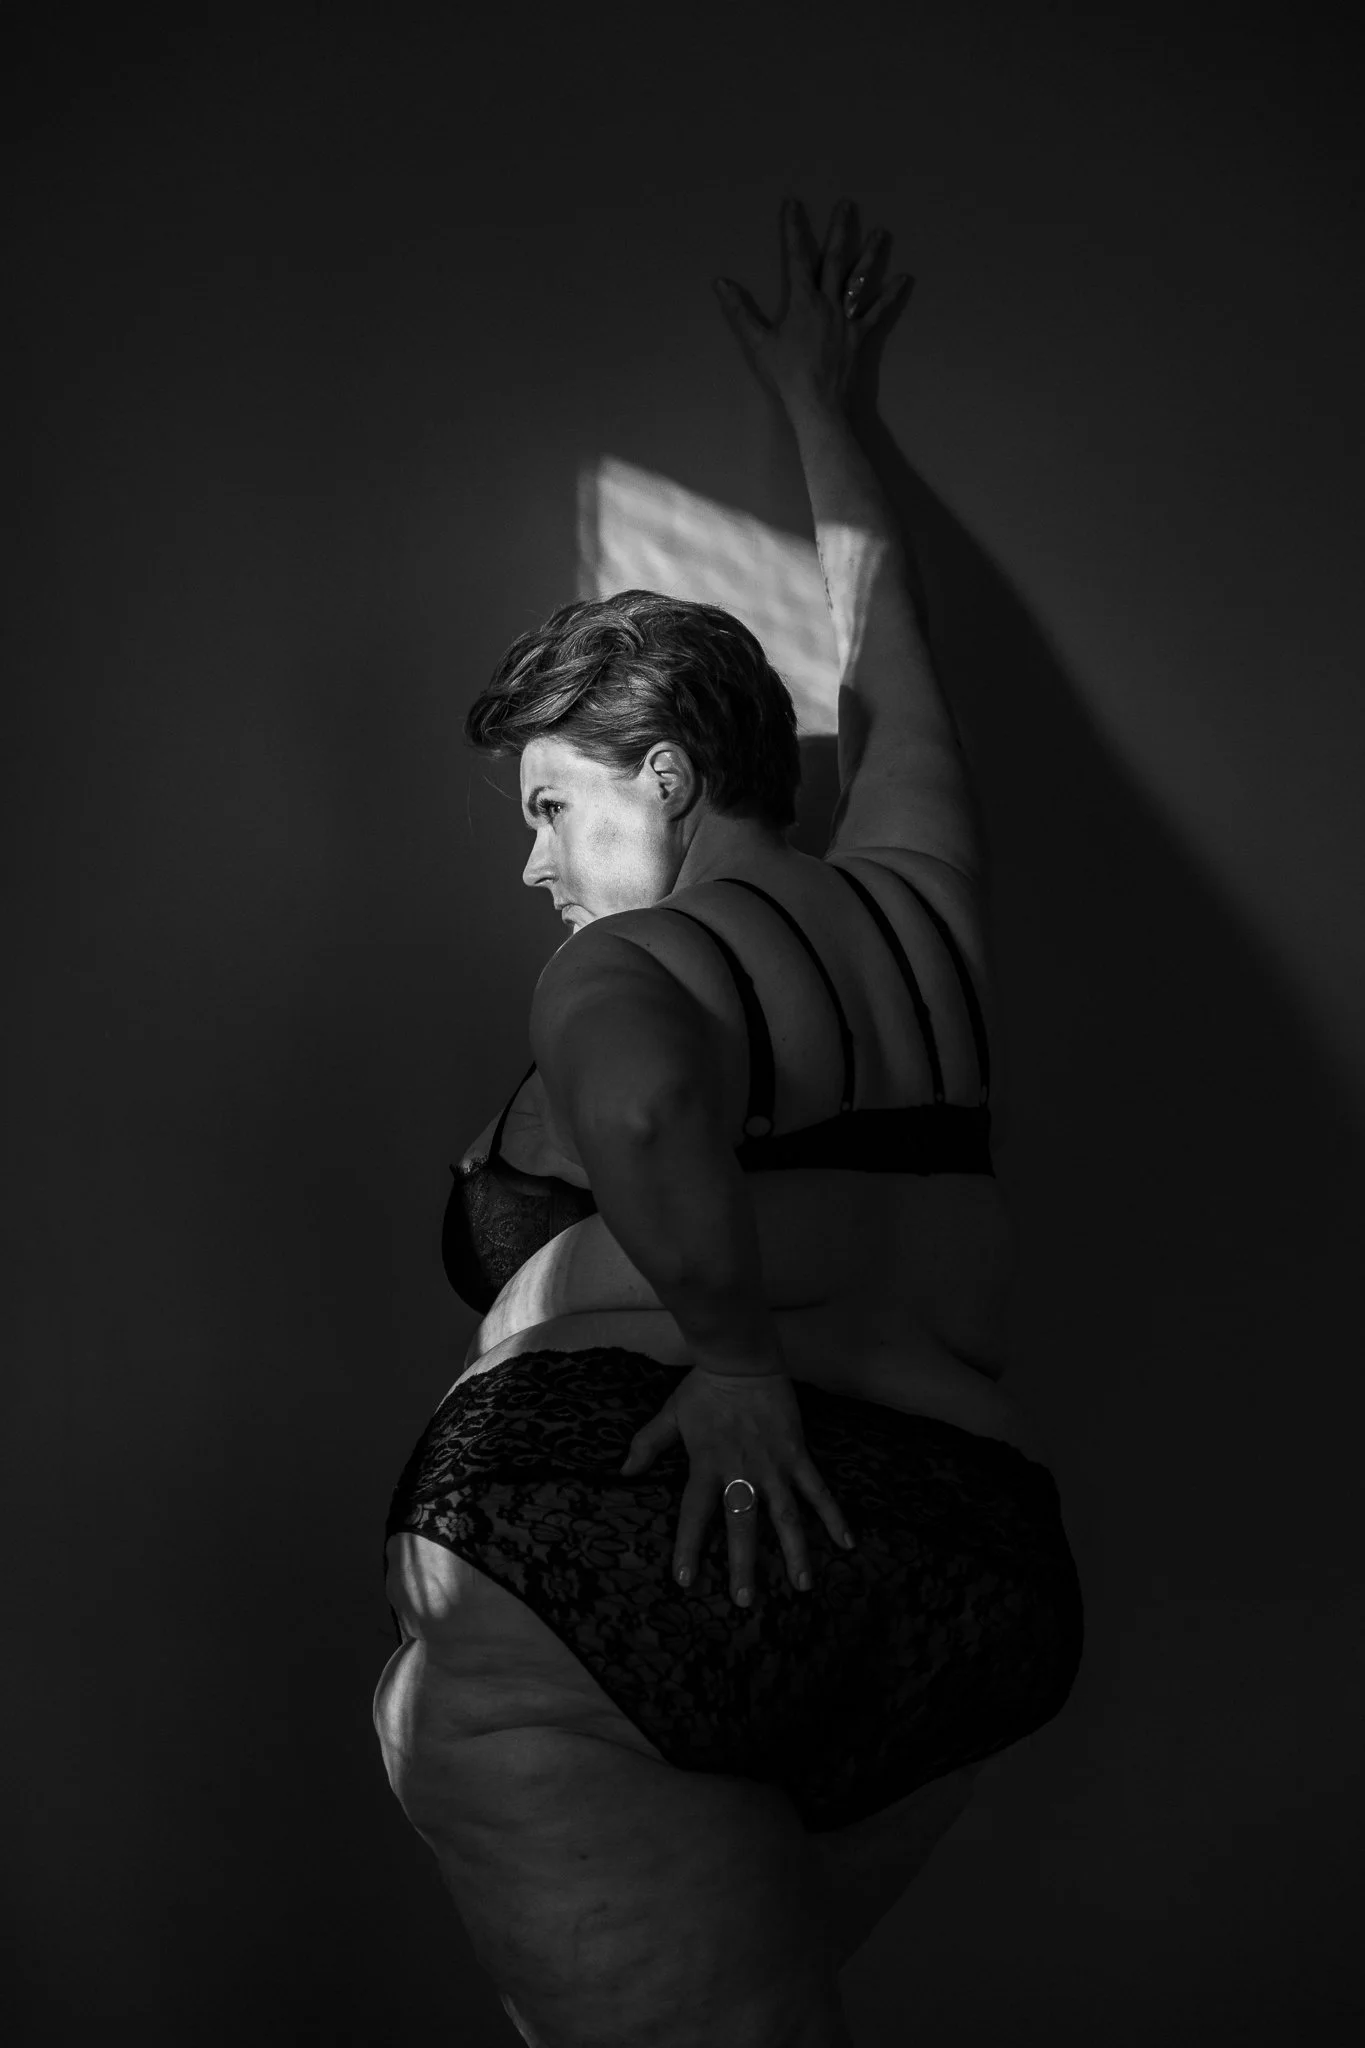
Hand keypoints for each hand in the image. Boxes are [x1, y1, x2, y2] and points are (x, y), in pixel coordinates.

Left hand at [619, 1364, 856, 1607]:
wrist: (743, 1358)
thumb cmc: (705, 1388)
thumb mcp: (671, 1415)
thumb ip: (648, 1444)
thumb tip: (624, 1471)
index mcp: (706, 1466)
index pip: (694, 1514)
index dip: (689, 1547)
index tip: (685, 1581)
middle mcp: (741, 1472)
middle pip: (742, 1525)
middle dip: (744, 1564)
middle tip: (746, 1601)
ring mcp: (773, 1466)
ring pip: (786, 1516)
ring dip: (795, 1551)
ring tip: (801, 1586)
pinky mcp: (797, 1455)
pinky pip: (818, 1490)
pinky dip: (833, 1516)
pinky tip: (846, 1543)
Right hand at [713, 195, 914, 420]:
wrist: (819, 404)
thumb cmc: (787, 376)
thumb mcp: (759, 343)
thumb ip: (740, 312)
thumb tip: (721, 284)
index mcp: (802, 301)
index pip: (797, 257)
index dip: (793, 229)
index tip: (793, 204)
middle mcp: (828, 303)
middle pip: (835, 259)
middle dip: (838, 230)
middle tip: (846, 205)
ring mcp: (847, 318)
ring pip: (860, 280)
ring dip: (870, 255)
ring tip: (881, 233)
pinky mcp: (860, 336)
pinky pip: (877, 312)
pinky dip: (890, 296)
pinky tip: (904, 280)